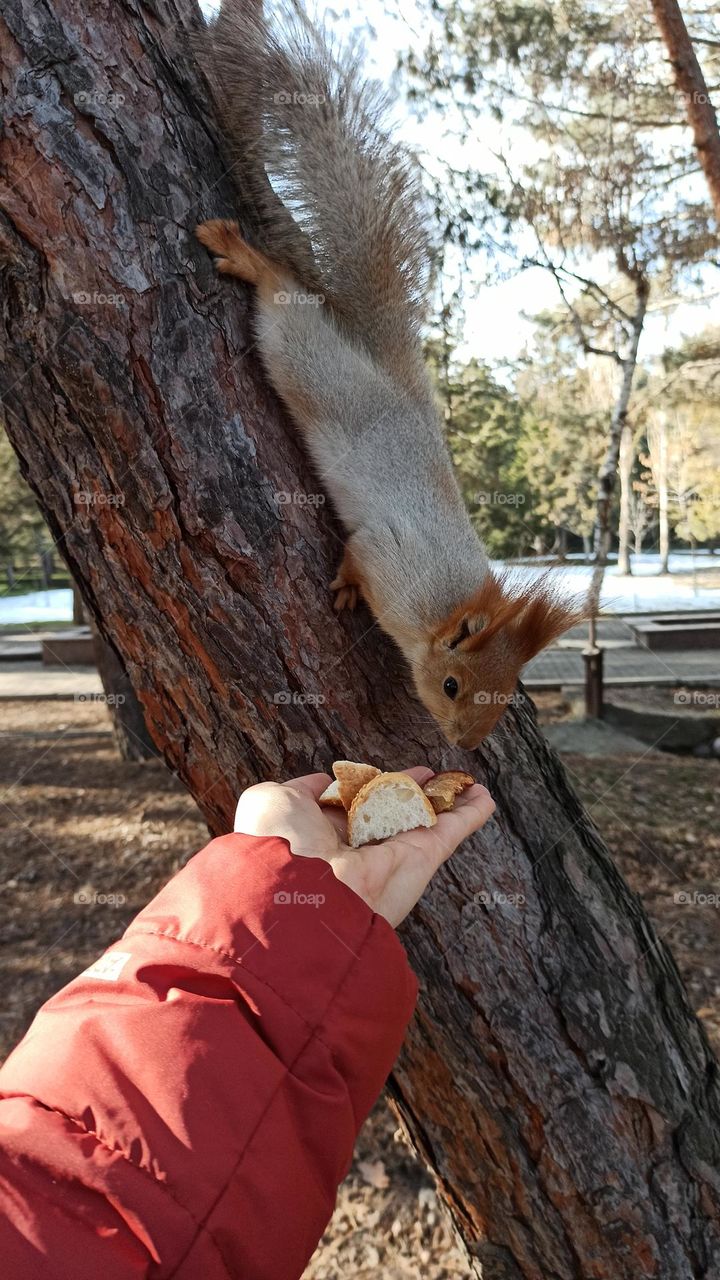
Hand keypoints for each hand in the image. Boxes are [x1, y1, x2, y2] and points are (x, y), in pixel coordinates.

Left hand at [233, 767, 494, 926]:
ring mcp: (392, 854)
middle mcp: (359, 846)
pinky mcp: (420, 859)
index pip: (350, 806)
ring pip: (425, 821)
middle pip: (392, 812)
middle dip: (411, 792)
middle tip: (429, 774)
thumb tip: (319, 782)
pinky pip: (449, 832)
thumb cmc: (280, 844)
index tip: (377, 774)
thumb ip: (299, 789)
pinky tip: (483, 797)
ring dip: (448, 800)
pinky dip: (470, 815)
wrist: (300, 891)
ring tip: (466, 782)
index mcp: (322, 833)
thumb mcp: (274, 801)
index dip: (365, 786)